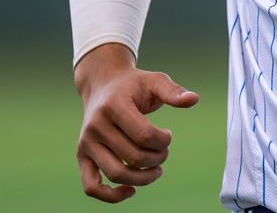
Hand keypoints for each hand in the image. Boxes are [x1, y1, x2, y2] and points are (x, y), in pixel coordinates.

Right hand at [74, 44, 199, 202]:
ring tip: (156, 169)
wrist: (103, 84)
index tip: (168, 135)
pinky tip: (131, 190)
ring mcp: (86, 143)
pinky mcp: (82, 156)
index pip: (144, 135)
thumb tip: (194, 99)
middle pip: (133, 157)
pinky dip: (111, 196)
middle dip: (158, 158)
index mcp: (113, 106)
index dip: (163, 141)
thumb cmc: (133, 85)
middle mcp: (95, 126)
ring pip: (116, 174)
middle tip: (164, 152)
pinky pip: (91, 186)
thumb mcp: (154, 80)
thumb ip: (172, 91)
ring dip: (143, 178)